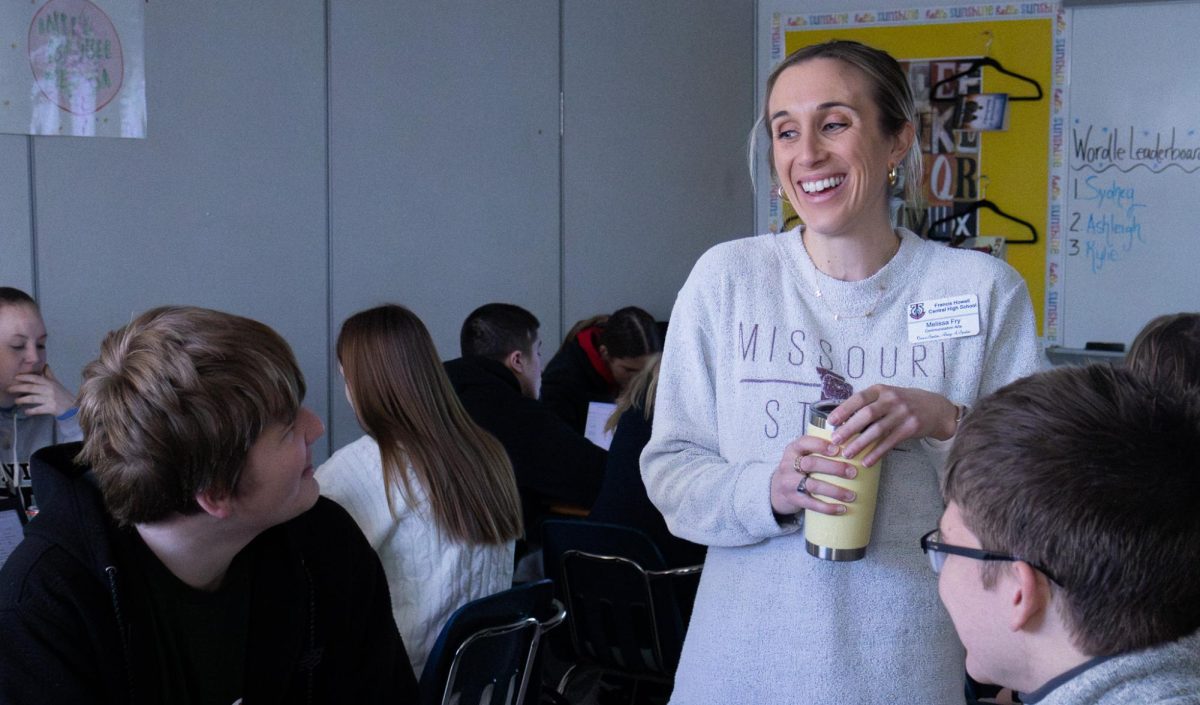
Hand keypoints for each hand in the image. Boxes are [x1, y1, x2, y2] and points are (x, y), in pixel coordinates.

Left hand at [8, 365, 75, 416]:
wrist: (72, 407)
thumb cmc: (62, 395)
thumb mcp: (56, 383)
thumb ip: (49, 375)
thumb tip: (45, 365)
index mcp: (50, 383)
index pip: (36, 378)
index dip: (25, 377)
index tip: (16, 377)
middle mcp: (49, 390)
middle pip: (31, 387)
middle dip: (19, 388)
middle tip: (9, 389)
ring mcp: (50, 399)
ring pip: (33, 398)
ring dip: (23, 400)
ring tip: (16, 401)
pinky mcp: (51, 408)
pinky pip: (38, 409)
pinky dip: (31, 411)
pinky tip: (26, 411)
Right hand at [770, 434, 859, 516]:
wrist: (776, 490)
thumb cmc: (798, 469)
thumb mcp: (801, 455)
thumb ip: (818, 450)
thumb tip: (852, 446)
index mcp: (793, 450)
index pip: (805, 442)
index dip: (821, 445)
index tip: (838, 449)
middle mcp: (788, 464)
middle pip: (811, 464)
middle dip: (834, 468)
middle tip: (853, 473)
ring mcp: (789, 483)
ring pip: (813, 485)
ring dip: (835, 491)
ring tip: (852, 495)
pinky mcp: (793, 499)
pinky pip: (811, 504)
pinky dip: (828, 508)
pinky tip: (842, 509)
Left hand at [825, 384, 957, 465]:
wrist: (935, 408)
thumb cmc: (902, 403)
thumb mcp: (886, 396)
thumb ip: (868, 404)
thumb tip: (841, 420)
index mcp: (881, 390)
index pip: (859, 398)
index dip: (844, 410)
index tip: (830, 421)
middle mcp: (892, 399)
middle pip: (867, 414)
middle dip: (849, 428)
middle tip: (835, 440)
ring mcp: (903, 413)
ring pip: (877, 430)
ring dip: (860, 443)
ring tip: (847, 453)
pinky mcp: (911, 428)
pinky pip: (890, 442)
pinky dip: (877, 453)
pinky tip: (867, 461)